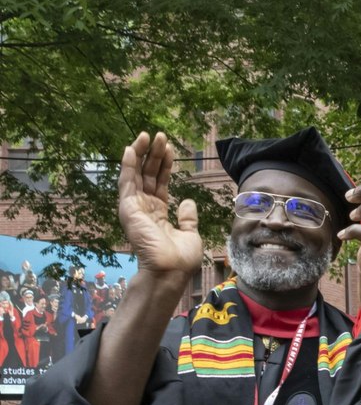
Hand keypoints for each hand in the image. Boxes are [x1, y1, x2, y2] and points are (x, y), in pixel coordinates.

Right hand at [116, 132, 201, 277]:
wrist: (171, 269)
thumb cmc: (181, 258)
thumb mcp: (190, 234)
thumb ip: (187, 217)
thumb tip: (188, 202)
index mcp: (158, 213)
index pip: (160, 183)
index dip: (164, 166)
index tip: (169, 149)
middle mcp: (145, 208)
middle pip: (148, 175)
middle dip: (154, 155)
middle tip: (160, 136)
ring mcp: (135, 207)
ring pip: (136, 174)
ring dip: (141, 154)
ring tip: (147, 135)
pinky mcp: (128, 208)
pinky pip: (126, 182)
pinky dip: (128, 165)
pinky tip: (130, 148)